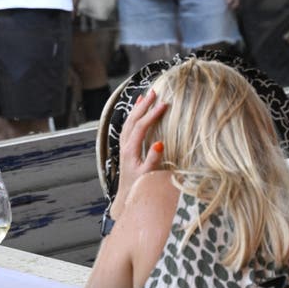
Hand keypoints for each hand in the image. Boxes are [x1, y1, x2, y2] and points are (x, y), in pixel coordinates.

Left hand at [112, 89, 167, 219]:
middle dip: (144, 106)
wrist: (127, 195)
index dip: (152, 115)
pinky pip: (128, 126)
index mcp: (131, 150)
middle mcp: (125, 145)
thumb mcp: (148, 175)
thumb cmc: (140, 186)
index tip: (165, 104)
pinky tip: (138, 109)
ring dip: (138, 108)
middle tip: (155, 92)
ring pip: (129, 122)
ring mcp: (124, 145)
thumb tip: (159, 144)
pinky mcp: (125, 147)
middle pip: (133, 120)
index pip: (141, 127)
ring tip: (147, 96)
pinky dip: (133, 115)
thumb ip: (153, 160)